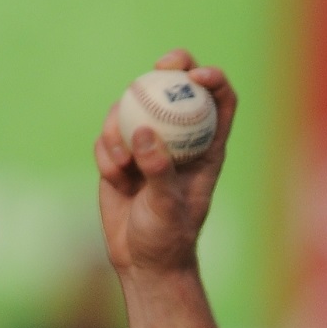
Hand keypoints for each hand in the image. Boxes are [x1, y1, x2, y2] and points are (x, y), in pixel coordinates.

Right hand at [95, 49, 237, 277]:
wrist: (141, 260)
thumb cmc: (168, 237)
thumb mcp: (168, 206)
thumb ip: (158, 170)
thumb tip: (143, 132)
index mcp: (206, 147)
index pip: (219, 100)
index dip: (213, 78)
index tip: (197, 75)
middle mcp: (178, 138)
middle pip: (176, 87)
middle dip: (169, 68)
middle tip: (157, 67)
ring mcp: (147, 144)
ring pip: (134, 108)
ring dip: (122, 124)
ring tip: (122, 161)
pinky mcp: (120, 155)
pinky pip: (108, 137)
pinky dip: (106, 151)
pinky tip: (114, 174)